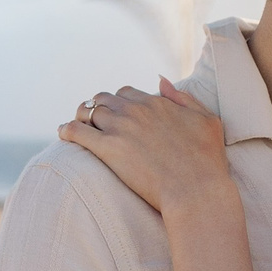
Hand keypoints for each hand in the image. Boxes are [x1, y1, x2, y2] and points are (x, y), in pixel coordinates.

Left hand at [60, 80, 231, 214]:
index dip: (121, 103)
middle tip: (95, 122)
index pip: (127, 93)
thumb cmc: (207, 160)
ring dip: (81, 117)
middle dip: (98, 107)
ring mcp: (120, 128)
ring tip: (79, 127)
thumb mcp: (207, 120)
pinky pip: (76, 131)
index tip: (119, 115)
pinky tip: (64, 135)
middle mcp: (136, 110)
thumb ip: (183, 98)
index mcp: (157, 103)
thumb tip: (160, 80)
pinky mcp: (107, 148)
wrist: (196, 190)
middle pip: (104, 98)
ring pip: (87, 110)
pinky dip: (67, 130)